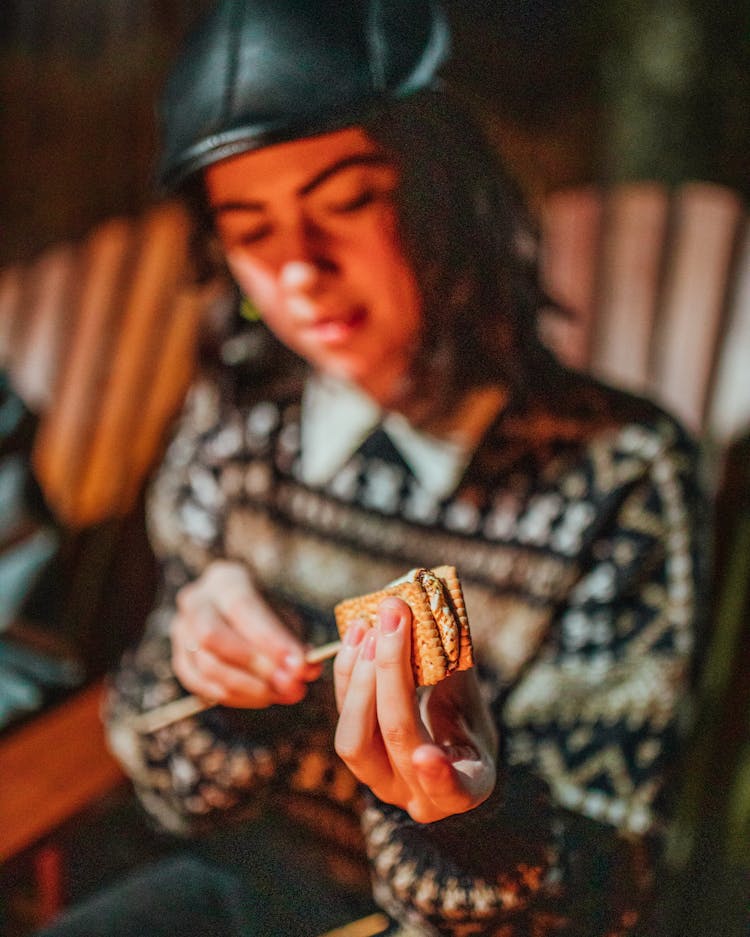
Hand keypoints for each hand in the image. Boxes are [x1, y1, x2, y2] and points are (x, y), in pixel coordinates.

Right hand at [170, 561, 320, 707]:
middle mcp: (196, 600)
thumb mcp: (285, 617)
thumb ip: (294, 642)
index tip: (298, 664)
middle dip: (255, 666)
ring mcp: (181, 630)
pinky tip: (260, 697)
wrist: (240, 615)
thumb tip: (307, 669)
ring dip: (248, 687)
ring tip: (282, 693)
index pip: (242, 606)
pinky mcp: (179, 659)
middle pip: (212, 636)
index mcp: (225, 579)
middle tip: (291, 685)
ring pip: (206, 665)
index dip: (270, 639)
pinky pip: (198, 684)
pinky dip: (232, 696)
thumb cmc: (267, 613)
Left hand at [333, 597, 496, 822]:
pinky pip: (343, 719)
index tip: (424, 755)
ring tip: (372, 626)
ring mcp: (380, 780)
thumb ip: (456, 660)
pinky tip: (358, 633)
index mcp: (466, 786)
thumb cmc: (464, 717)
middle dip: (392, 673)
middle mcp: (419, 794)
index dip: (439, 776)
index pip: (454, 790)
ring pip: (355, 738)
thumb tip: (433, 600)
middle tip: (395, 619)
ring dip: (361, 675)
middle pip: (399, 738)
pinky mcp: (355, 756)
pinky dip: (347, 672)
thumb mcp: (471, 696)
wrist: (441, 738)